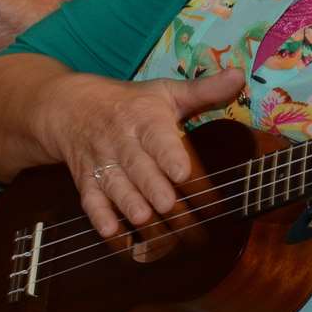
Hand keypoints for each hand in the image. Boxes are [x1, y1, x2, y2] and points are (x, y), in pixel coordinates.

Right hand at [43, 68, 244, 239]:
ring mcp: (102, 164)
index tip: (183, 172)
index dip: (169, 155)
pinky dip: (101, 219)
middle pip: (138, 168)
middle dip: (154, 189)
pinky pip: (91, 202)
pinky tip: (114, 235)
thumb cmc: (131, 103)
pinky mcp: (87, 181)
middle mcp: (122, 142)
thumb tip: (239, 76)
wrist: (72, 107)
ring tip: (148, 224)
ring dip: (131, 206)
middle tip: (172, 207)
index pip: (157, 137)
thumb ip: (203, 90)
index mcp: (145, 118)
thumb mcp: (165, 92)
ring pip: (116, 187)